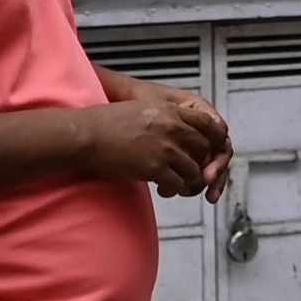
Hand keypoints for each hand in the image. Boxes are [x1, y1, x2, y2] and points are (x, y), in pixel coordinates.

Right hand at [80, 88, 229, 196]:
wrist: (86, 136)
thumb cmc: (105, 124)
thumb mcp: (141, 109)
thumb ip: (163, 118)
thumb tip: (174, 129)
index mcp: (169, 111)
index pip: (207, 123)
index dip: (213, 138)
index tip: (211, 148)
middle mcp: (172, 128)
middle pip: (204, 148)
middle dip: (201, 162)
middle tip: (190, 171)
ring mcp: (165, 149)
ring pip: (193, 170)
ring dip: (186, 180)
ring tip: (173, 184)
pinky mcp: (156, 168)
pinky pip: (178, 184)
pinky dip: (174, 190)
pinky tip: (163, 190)